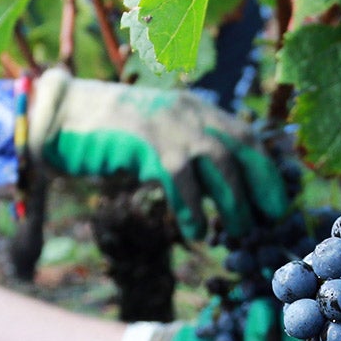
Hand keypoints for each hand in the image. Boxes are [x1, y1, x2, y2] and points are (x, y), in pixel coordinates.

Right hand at [29, 68, 289, 239]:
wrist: (62, 115)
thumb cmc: (110, 133)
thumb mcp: (159, 134)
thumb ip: (188, 151)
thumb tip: (220, 190)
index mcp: (196, 108)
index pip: (246, 135)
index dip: (266, 169)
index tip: (278, 201)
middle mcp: (189, 112)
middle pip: (240, 149)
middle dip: (260, 187)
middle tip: (268, 221)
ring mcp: (168, 125)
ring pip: (218, 164)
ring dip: (233, 202)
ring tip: (237, 232)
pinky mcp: (145, 142)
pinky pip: (180, 179)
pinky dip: (192, 208)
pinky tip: (195, 231)